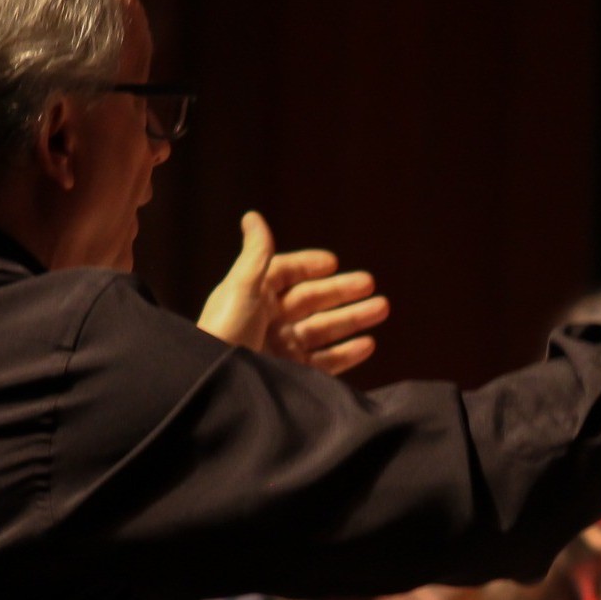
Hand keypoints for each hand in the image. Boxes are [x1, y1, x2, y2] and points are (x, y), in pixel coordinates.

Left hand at [199, 211, 388, 373]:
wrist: (218, 383)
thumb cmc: (224, 331)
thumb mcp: (241, 287)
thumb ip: (256, 254)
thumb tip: (252, 216)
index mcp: (255, 294)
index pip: (286, 274)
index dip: (309, 266)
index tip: (333, 263)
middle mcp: (270, 319)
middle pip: (312, 300)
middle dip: (342, 291)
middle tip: (371, 284)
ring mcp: (282, 347)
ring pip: (325, 328)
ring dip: (353, 318)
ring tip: (382, 308)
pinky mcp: (293, 373)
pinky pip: (326, 361)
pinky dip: (347, 352)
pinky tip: (368, 343)